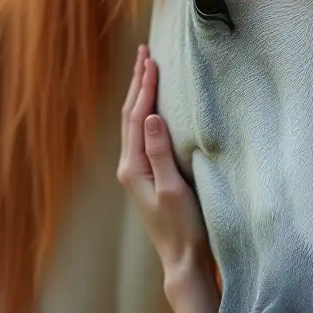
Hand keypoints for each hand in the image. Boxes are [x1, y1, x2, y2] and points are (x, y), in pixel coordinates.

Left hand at [117, 44, 214, 294]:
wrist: (183, 259)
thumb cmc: (183, 227)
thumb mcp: (174, 188)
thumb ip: (160, 152)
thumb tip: (150, 116)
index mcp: (133, 167)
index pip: (136, 116)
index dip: (144, 87)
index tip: (152, 59)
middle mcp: (130, 167)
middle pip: (130, 116)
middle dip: (137, 83)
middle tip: (144, 53)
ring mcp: (138, 173)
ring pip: (134, 124)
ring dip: (139, 96)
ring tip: (146, 71)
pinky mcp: (149, 177)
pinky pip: (142, 135)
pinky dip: (146, 113)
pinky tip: (153, 108)